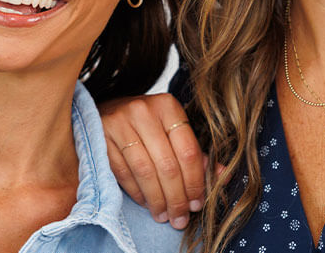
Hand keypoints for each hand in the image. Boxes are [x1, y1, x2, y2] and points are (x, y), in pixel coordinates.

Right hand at [99, 93, 207, 228]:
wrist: (107, 111)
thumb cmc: (147, 124)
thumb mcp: (172, 130)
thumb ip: (195, 153)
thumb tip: (223, 174)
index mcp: (168, 106)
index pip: (188, 151)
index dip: (195, 183)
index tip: (196, 204)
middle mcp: (143, 112)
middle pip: (167, 165)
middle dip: (176, 198)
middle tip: (180, 218)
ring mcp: (119, 124)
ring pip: (145, 172)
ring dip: (157, 200)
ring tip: (164, 215)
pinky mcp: (101, 138)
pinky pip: (124, 173)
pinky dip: (137, 193)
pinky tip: (147, 203)